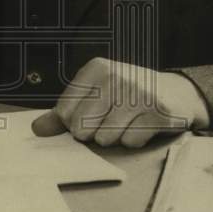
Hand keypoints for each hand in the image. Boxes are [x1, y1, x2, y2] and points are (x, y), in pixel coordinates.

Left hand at [31, 58, 208, 147]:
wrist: (175, 93)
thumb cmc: (128, 95)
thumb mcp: (95, 95)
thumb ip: (64, 113)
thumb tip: (37, 128)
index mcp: (96, 69)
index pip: (64, 112)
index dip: (74, 124)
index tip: (90, 116)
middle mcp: (116, 76)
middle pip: (82, 128)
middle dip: (93, 133)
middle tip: (110, 120)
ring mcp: (138, 93)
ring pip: (105, 137)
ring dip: (115, 137)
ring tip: (127, 122)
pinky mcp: (158, 112)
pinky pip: (130, 142)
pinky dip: (134, 140)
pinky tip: (143, 125)